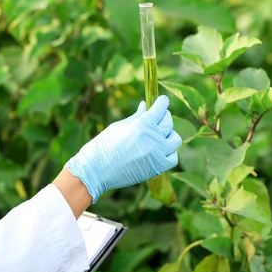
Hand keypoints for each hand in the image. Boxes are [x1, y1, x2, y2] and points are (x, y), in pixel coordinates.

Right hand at [65, 95, 180, 202]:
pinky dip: (169, 153)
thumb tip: (145, 105)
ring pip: (175, 139)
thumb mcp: (118, 127)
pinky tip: (160, 151)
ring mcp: (157, 154)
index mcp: (142, 124)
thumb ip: (136, 117)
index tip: (161, 101)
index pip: (161, 107)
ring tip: (158, 136)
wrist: (95, 170)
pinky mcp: (157, 168)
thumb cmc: (103, 146)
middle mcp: (153, 138)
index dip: (161, 102)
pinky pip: (172, 158)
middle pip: (168, 122)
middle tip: (155, 118)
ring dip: (169, 134)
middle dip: (163, 116)